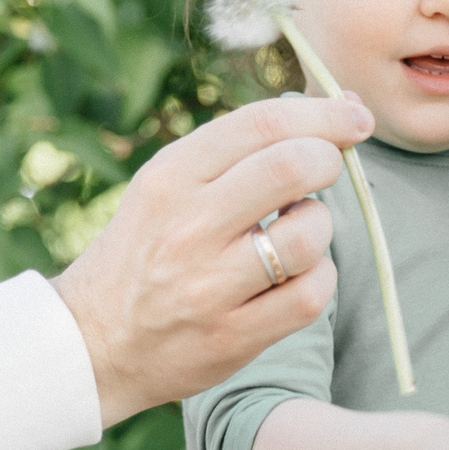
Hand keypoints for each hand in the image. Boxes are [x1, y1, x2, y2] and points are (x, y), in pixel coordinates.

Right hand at [55, 95, 372, 426]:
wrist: (93, 343)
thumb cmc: (146, 251)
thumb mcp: (167, 187)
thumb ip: (238, 150)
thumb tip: (338, 106)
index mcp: (169, 177)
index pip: (263, 124)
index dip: (325, 114)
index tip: (355, 116)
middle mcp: (187, 226)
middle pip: (294, 167)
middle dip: (330, 161)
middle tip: (328, 170)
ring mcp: (209, 285)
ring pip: (310, 234)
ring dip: (319, 227)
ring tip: (295, 232)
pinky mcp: (232, 336)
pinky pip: (311, 294)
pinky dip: (319, 277)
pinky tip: (296, 275)